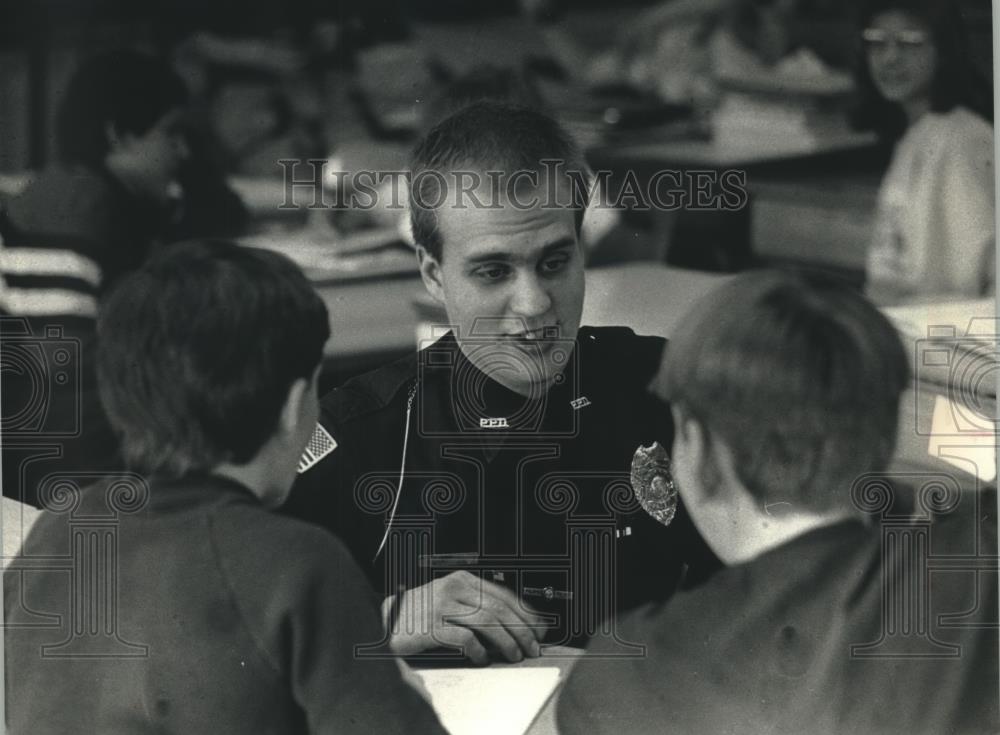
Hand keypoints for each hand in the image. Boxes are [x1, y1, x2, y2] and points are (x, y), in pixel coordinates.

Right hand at [383, 571, 548, 664]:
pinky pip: (464, 638)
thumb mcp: (451, 601)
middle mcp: (453, 588)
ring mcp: (441, 605)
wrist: (386, 620)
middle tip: (532, 646)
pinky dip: (478, 650)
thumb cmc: (422, 613)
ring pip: (486, 621)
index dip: (525, 613)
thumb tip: (513, 624)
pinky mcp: (431, 626)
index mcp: (462, 579)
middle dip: (521, 629)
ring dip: (506, 640)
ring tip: (514, 654)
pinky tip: (482, 658)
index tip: (538, 628)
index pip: (503, 594)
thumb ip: (477, 606)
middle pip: (498, 608)